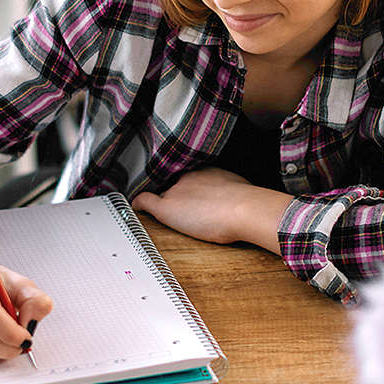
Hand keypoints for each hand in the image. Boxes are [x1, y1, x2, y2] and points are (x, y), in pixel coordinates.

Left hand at [132, 168, 292, 252]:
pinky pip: (146, 201)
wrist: (244, 208)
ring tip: (163, 213)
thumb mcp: (243, 190)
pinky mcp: (167, 206)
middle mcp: (190, 176)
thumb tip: (247, 202)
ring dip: (163, 202)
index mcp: (209, 171)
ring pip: (164, 195)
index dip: (191, 189)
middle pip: (176, 186)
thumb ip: (236, 193)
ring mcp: (177, 190)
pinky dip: (139, 203)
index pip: (192, 178)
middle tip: (181, 207)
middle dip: (176, 195)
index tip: (193, 198)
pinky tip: (135, 206)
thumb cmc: (249, 204)